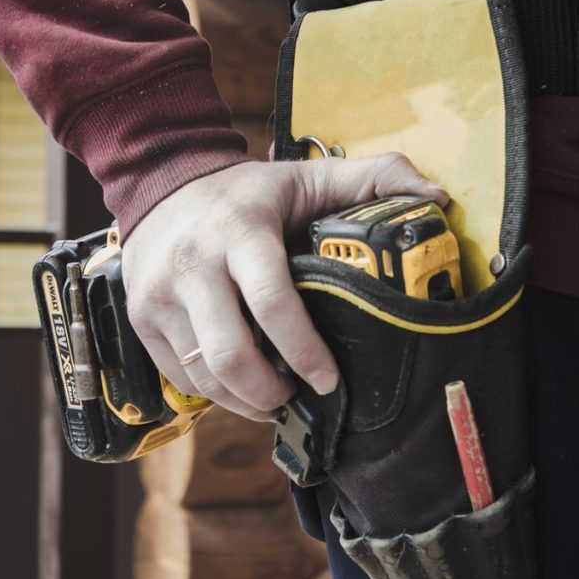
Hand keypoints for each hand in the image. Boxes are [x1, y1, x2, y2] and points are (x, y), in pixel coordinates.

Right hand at [122, 154, 447, 420]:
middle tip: (298, 397)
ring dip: (244, 402)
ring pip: (204, 377)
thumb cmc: (246, 192)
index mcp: (240, 232)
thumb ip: (373, 178)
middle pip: (231, 356)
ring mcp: (160, 296)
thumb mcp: (307, 176)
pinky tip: (241, 388)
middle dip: (271, 393)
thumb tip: (436, 199)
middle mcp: (193, 265)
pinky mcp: (141, 319)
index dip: (306, 352)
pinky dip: (215, 395)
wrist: (161, 183)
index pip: (273, 303)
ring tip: (274, 398)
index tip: (330, 381)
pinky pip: (180, 379)